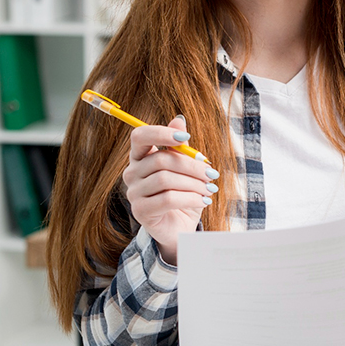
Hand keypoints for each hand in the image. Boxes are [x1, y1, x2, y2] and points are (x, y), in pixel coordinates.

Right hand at [122, 115, 217, 264]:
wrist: (179, 226)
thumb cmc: (182, 193)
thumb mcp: (185, 168)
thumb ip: (180, 146)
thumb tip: (179, 119)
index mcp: (141, 157)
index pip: (140, 136)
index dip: (161, 133)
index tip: (186, 137)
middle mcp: (132, 173)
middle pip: (161, 160)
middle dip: (192, 165)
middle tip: (212, 174)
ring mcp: (133, 193)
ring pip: (166, 179)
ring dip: (194, 183)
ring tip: (210, 189)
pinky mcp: (140, 211)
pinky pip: (167, 199)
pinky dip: (190, 198)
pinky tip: (204, 201)